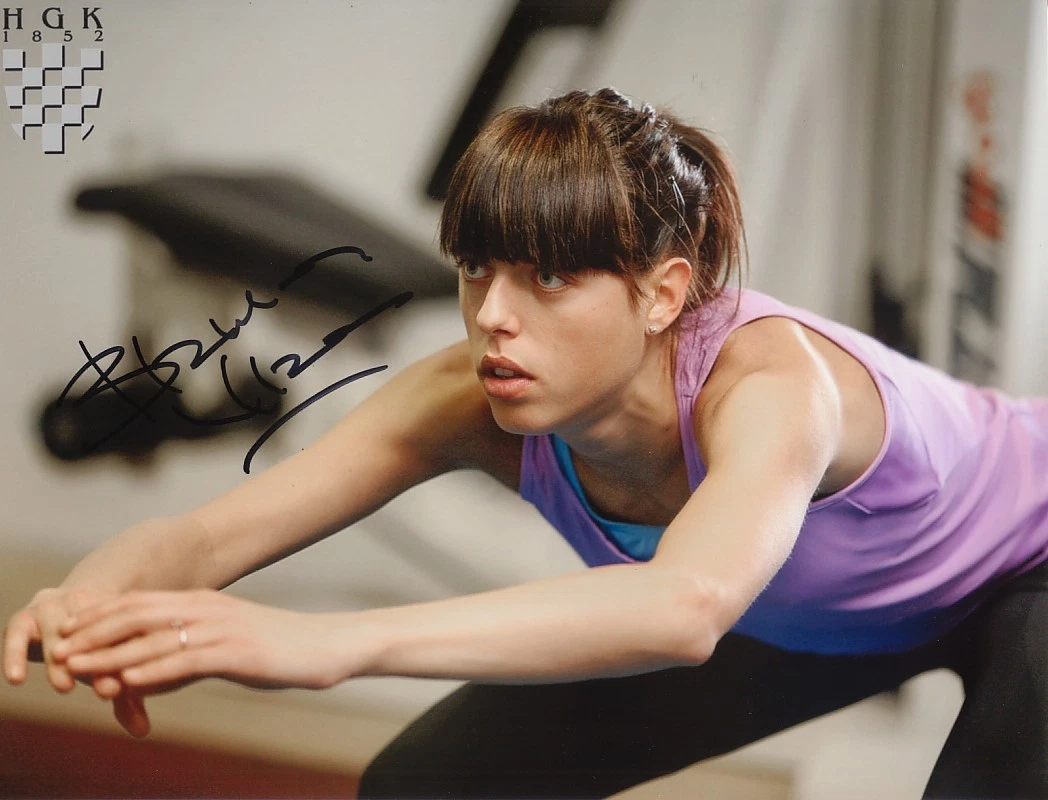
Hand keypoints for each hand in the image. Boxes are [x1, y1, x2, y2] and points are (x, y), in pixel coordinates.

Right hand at [4, 588, 152, 736]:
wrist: (63, 609)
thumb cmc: (96, 646)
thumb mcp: (111, 666)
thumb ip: (126, 695)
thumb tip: (142, 731)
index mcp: (112, 610)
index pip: (119, 634)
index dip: (120, 661)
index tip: (119, 690)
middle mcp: (84, 601)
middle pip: (92, 632)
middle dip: (98, 661)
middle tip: (104, 690)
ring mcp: (52, 606)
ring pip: (57, 631)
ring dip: (61, 659)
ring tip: (65, 686)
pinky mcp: (23, 617)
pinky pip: (16, 635)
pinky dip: (15, 655)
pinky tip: (16, 679)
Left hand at [51, 590, 349, 694]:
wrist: (327, 645)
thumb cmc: (279, 650)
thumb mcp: (227, 649)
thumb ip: (186, 659)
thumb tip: (148, 678)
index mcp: (205, 603)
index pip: (141, 603)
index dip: (102, 616)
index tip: (68, 630)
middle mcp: (208, 609)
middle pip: (138, 615)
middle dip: (94, 632)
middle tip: (59, 648)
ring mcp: (222, 629)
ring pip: (154, 640)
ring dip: (111, 655)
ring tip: (78, 666)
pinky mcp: (237, 652)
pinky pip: (185, 662)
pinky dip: (152, 671)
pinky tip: (129, 681)